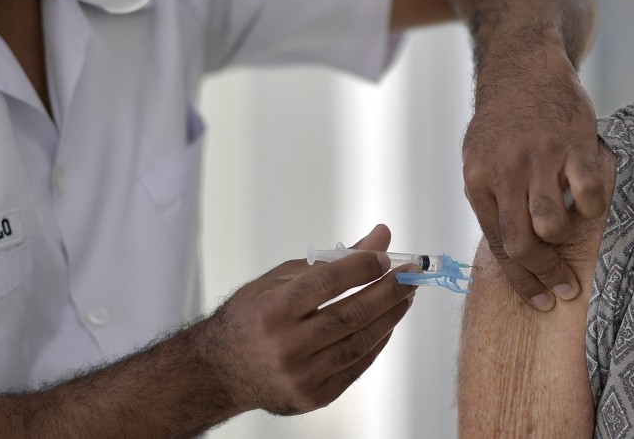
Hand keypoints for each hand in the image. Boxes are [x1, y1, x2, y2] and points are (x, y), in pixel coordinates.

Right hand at [197, 224, 415, 415]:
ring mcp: (300, 376)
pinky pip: (357, 365)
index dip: (363, 268)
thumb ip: (332, 261)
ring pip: (360, 342)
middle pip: (351, 315)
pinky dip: (377, 341)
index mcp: (272, 310)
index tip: (388, 257)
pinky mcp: (313, 396)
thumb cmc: (253, 316)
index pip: (328, 283)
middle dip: (389, 291)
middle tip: (411, 275)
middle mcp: (285, 345)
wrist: (222, 369)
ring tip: (406, 296)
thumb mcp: (281, 279)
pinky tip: (387, 322)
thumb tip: (380, 237)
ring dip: (391, 316)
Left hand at [463, 38, 605, 309]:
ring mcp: (540, 157)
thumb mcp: (479, 158)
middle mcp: (505, 172)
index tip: (543, 300)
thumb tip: (510, 251)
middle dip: (545, 275)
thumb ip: (492, 200)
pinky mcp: (574, 143)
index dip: (523, 281)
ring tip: (571, 231)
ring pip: (551, 224)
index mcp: (478, 181)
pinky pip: (588, 194)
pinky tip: (590, 199)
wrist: (523, 64)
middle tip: (565, 287)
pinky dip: (592, 206)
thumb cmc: (502, 120)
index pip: (498, 246)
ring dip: (565, 239)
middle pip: (522, 244)